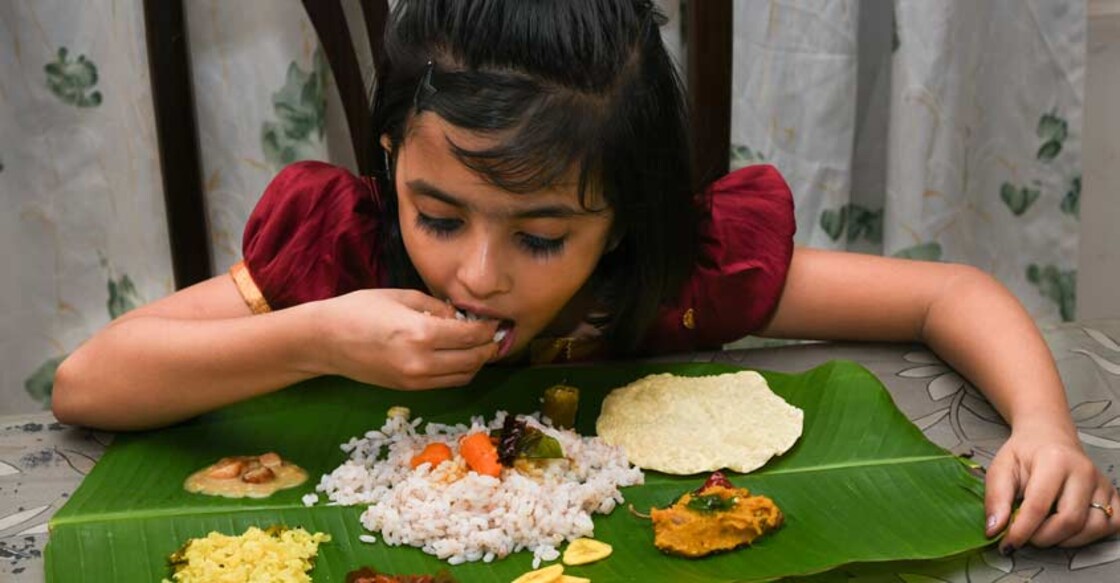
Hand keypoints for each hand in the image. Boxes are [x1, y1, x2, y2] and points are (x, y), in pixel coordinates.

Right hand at [310, 288, 498, 389]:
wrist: (325, 341)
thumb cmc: (360, 310)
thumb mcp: (401, 296)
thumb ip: (436, 307)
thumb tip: (460, 318)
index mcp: (421, 333)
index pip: (471, 336)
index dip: (488, 329)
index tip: (495, 320)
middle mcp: (422, 362)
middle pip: (473, 360)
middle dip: (489, 347)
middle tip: (494, 334)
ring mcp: (415, 379)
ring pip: (464, 376)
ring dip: (477, 362)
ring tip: (480, 346)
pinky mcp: (408, 389)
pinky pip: (446, 383)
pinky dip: (460, 372)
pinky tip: (459, 357)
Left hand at [985, 425, 1119, 551]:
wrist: (1048, 437)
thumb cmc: (1024, 454)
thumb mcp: (1000, 469)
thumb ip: (996, 499)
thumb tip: (994, 529)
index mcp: (1054, 460)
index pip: (1039, 506)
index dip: (1021, 531)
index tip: (1008, 544)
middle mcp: (1084, 471)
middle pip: (1070, 521)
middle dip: (1043, 538)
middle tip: (1026, 536)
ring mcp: (1102, 483)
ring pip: (1093, 527)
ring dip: (1066, 540)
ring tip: (1044, 530)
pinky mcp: (1112, 494)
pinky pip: (1111, 525)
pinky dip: (1090, 535)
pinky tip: (1069, 528)